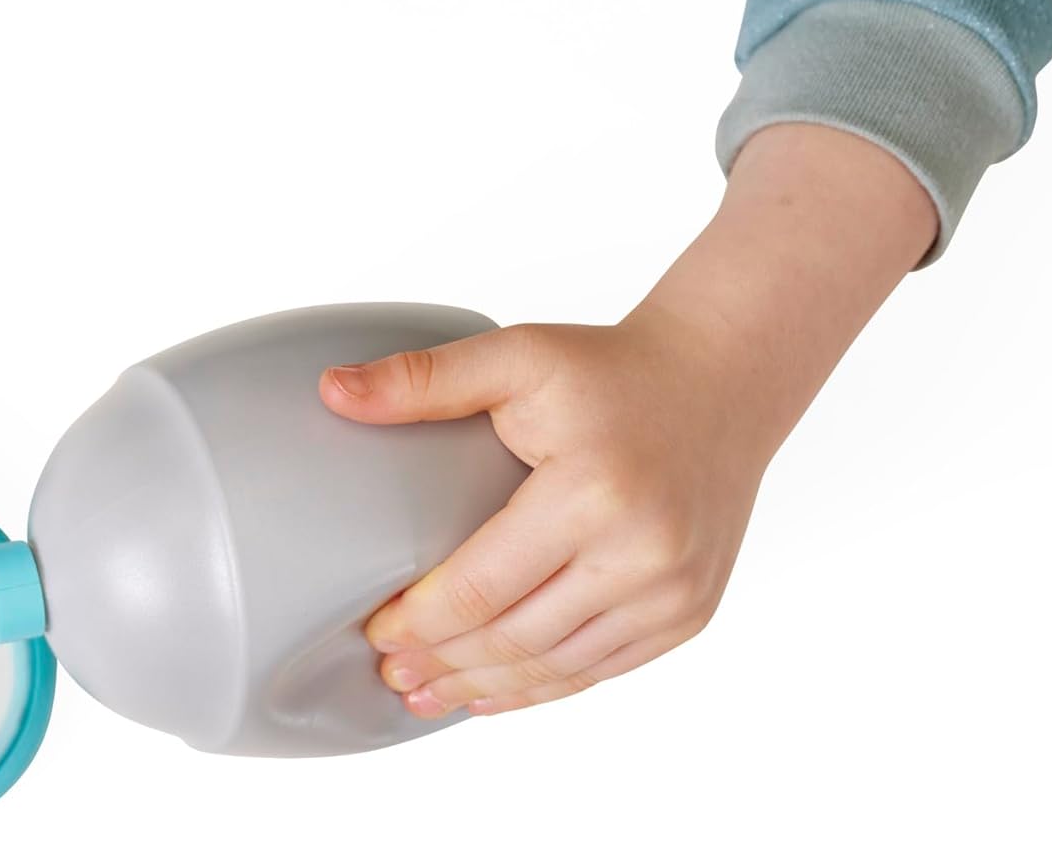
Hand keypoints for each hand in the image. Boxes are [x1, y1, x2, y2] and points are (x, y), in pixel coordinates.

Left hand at [319, 123, 937, 717]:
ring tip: (431, 694)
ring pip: (557, 667)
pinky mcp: (689, 613)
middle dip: (444, 664)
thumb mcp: (517, 357)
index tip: (377, 631)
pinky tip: (497, 693)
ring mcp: (671, 593)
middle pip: (515, 638)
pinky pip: (602, 669)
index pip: (481, 587)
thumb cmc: (612, 372)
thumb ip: (423, 379)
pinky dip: (544, 688)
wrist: (720, 387)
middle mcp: (641, 553)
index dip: (420, 621)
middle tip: (392, 675)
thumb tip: (331, 392)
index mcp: (591, 493)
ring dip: (487, 688)